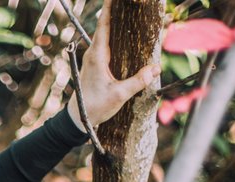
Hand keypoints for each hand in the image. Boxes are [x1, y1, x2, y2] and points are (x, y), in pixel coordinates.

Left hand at [66, 0, 160, 131]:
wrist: (78, 118)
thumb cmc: (95, 106)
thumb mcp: (119, 95)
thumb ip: (137, 82)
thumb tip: (156, 68)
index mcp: (97, 56)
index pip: (104, 25)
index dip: (109, 8)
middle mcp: (94, 53)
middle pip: (106, 25)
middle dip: (116, 11)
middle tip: (129, 2)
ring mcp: (94, 58)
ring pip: (106, 34)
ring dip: (116, 23)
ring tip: (129, 12)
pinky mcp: (96, 64)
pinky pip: (107, 44)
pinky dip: (116, 36)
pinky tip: (126, 35)